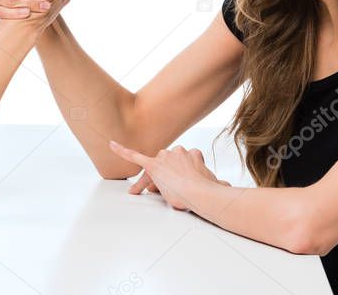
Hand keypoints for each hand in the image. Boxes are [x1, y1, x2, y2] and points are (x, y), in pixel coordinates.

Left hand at [108, 141, 229, 210]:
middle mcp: (177, 151)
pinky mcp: (153, 165)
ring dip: (151, 180)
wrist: (201, 194)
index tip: (182, 185)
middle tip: (164, 192)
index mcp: (193, 154)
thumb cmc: (210, 192)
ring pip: (154, 168)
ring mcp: (165, 157)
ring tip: (145, 193)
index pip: (182, 163)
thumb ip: (219, 184)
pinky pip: (134, 156)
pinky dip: (121, 150)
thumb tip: (227, 188)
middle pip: (165, 164)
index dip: (180, 176)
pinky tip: (111, 144)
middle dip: (164, 178)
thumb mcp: (217, 184)